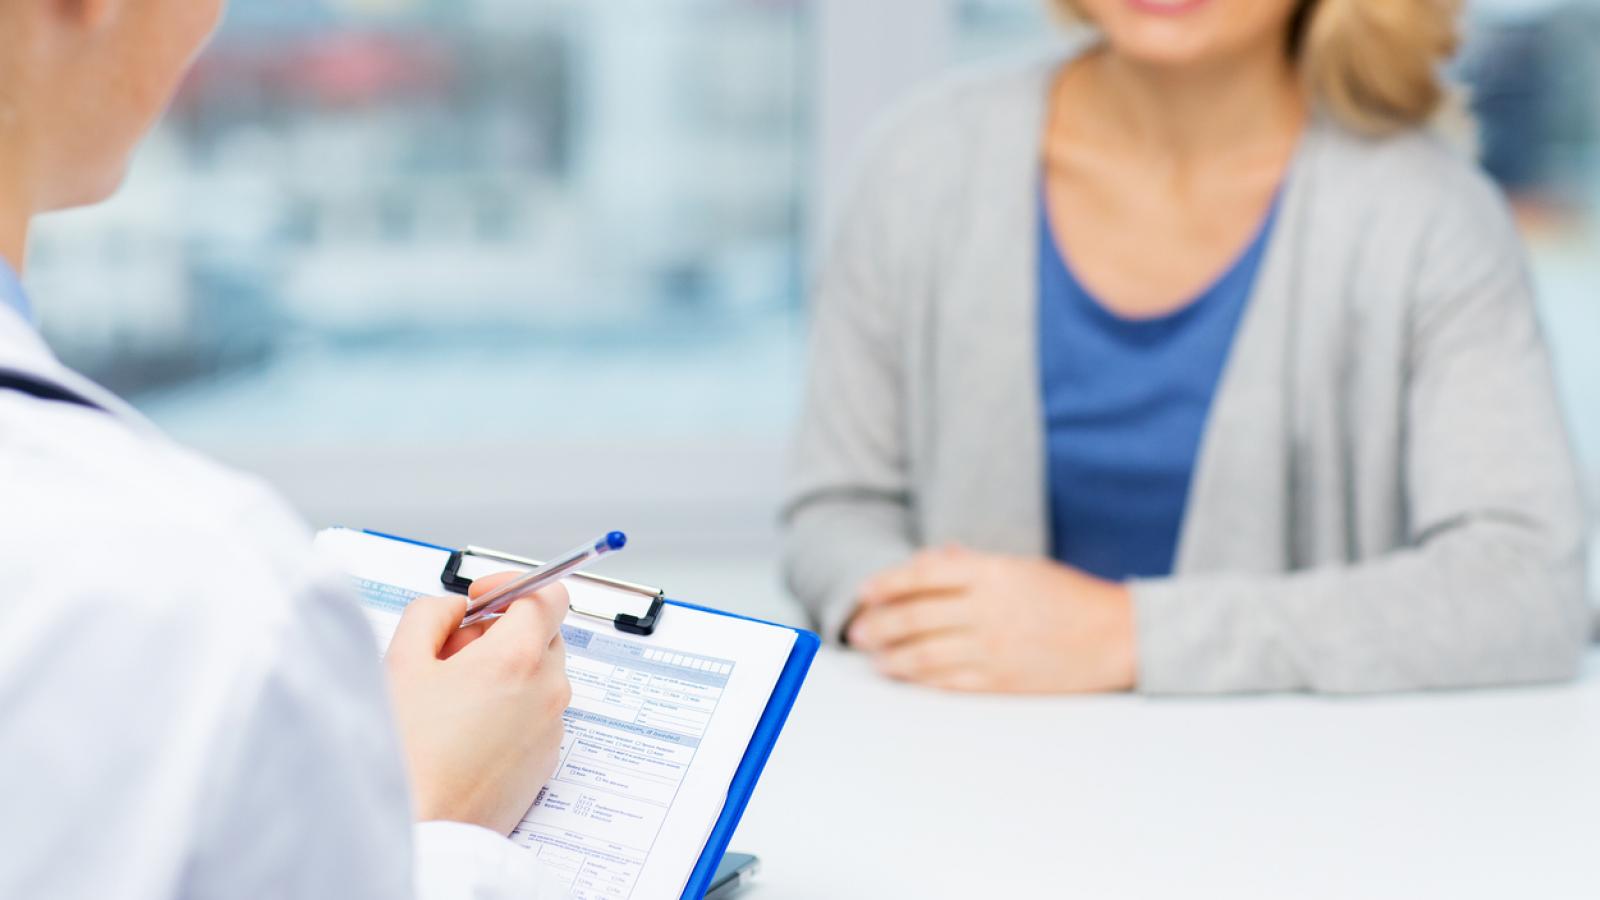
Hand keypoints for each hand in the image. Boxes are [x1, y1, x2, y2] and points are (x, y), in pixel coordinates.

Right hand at [385, 573, 572, 834]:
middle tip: (454, 650)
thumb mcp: (402, 660)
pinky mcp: (545, 761)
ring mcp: (551, 729)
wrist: (418, 828)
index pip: (548, 595)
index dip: (513, 587)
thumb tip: (455, 609)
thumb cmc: (406, 753)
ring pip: (539, 675)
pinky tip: (464, 728)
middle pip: (544, 634)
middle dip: (503, 630)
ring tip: (452, 696)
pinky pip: (536, 714)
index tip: (483, 598)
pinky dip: (510, 706)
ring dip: (505, 670)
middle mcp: (547, 692)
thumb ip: (432, 613)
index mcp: (518, 659)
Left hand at [845, 546, 1136, 693]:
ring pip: (923, 654)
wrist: (1118, 637)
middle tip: (858, 631)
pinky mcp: (1002, 683)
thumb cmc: (1069, 597)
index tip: (864, 593)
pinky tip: (904, 676)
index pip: (922, 575)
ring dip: (891, 657)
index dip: (885, 584)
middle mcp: (988, 610)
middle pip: (914, 617)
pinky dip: (919, 680)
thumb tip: (928, 560)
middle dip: (878, 625)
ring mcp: (994, 649)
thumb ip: (971, 564)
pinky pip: (948, 682)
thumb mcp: (1020, 566)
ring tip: (874, 658)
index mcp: (992, 573)